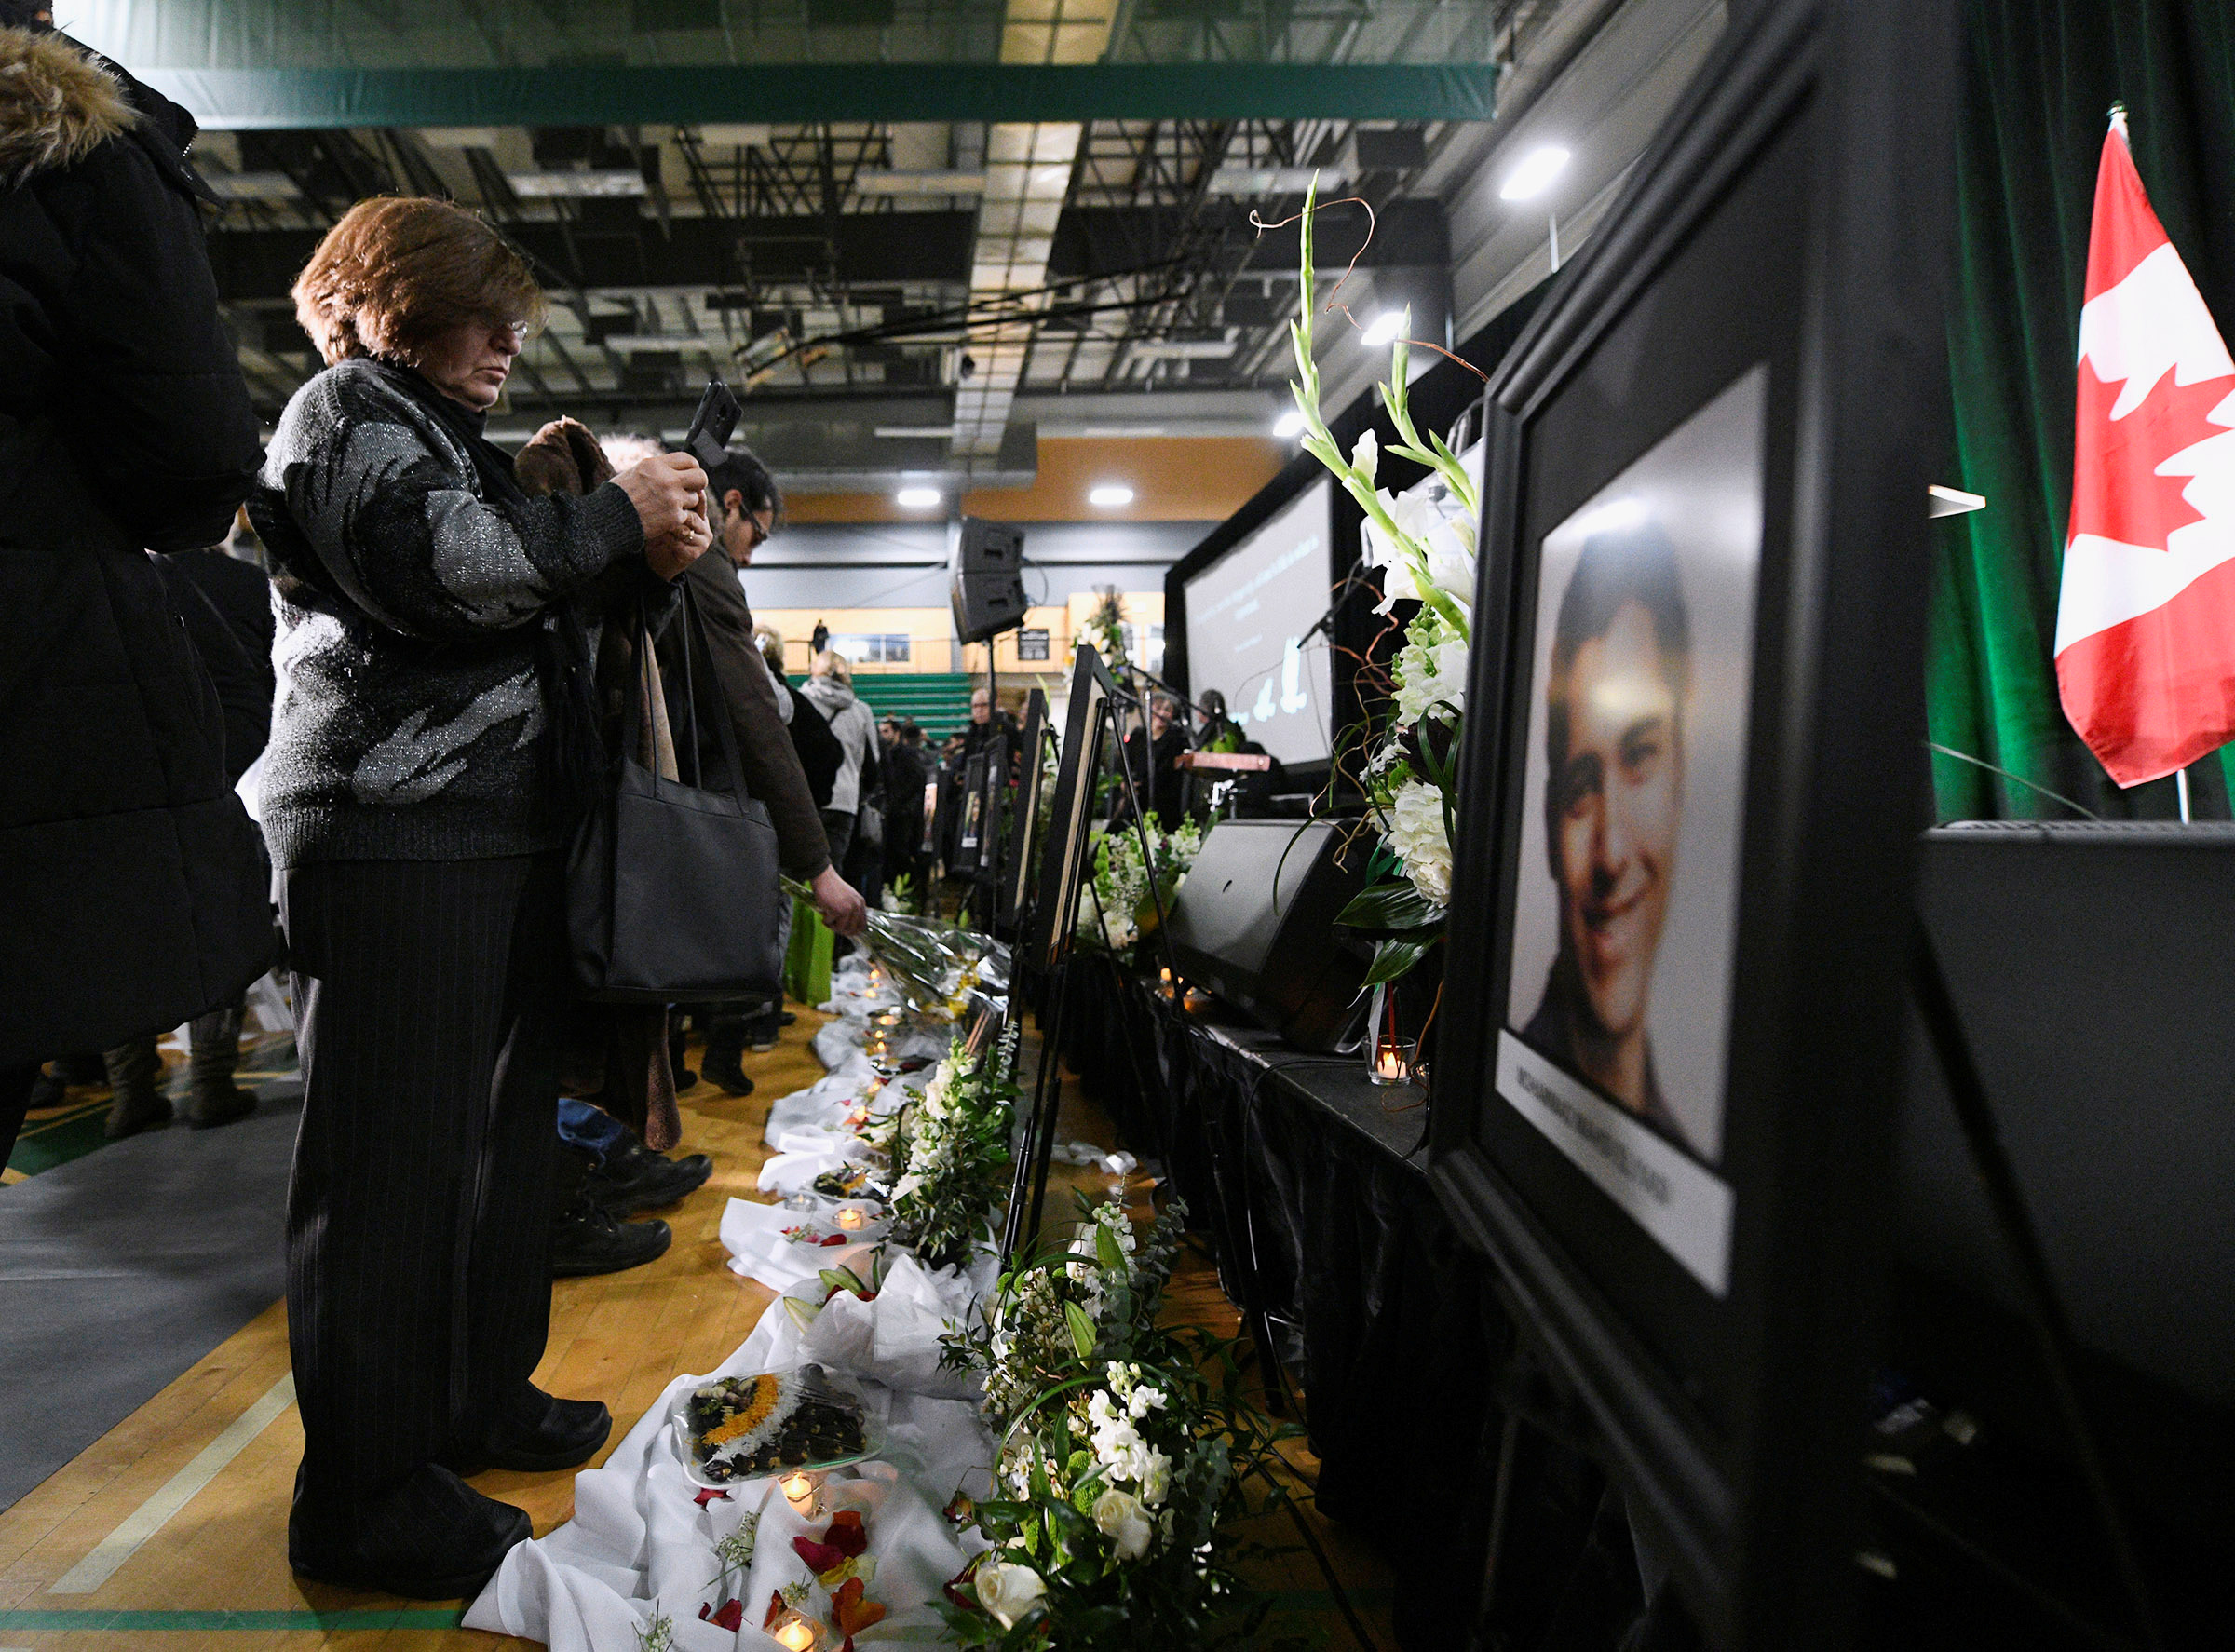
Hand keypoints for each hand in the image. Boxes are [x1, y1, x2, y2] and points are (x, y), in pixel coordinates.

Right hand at [617, 453, 710, 580]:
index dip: (692, 467)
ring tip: (669, 506)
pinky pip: (687, 515)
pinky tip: (665, 517)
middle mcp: (667, 479)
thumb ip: (657, 469)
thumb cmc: (618, 497)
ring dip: (686, 502)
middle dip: (697, 483)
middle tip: (689, 489)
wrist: (608, 520)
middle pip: (701, 476)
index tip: (688, 474)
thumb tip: (675, 468)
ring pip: (695, 498)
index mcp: (655, 465)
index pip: (689, 459)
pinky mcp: (674, 517)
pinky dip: (679, 517)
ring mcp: (672, 499)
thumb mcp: (635, 472)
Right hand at [811, 866, 867, 937]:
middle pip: (852, 929)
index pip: (863, 925)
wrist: (824, 878)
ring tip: (827, 919)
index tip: (845, 931)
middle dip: (841, 930)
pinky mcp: (838, 910)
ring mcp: (848, 909)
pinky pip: (830, 923)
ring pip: (842, 928)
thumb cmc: (832, 888)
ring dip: (832, 926)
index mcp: (860, 903)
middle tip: (833, 926)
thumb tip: (848, 929)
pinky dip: (825, 920)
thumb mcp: (848, 898)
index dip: (854, 931)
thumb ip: (851, 910)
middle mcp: (856, 906)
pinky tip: (823, 912)